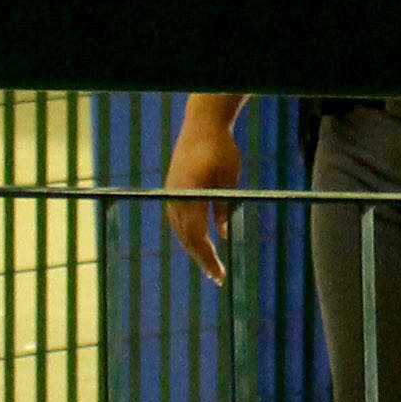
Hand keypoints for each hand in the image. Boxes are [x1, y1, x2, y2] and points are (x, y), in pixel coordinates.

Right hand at [163, 116, 245, 286]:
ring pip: (179, 230)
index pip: (196, 236)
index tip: (219, 274)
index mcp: (189, 195)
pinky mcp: (172, 189)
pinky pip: (177, 219)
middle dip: (201, 258)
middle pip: (186, 237)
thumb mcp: (230, 179)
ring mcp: (171, 193)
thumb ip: (224, 207)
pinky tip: (198, 242)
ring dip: (193, 248)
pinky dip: (187, 233)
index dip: (207, 257)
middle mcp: (175, 197)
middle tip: (217, 277)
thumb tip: (222, 235)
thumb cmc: (221, 148)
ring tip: (208, 265)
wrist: (202, 124)